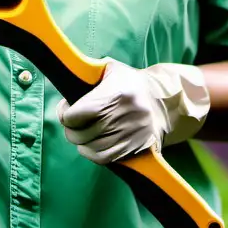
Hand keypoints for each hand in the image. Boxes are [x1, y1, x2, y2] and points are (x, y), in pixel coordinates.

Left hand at [56, 58, 210, 165]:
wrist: (162, 100)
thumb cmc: (129, 82)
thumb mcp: (111, 69)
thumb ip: (88, 73)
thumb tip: (67, 81)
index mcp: (118, 92)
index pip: (82, 111)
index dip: (66, 115)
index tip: (65, 110)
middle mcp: (127, 114)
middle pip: (84, 132)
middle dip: (71, 129)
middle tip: (71, 123)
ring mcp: (132, 134)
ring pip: (92, 147)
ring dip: (80, 142)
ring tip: (80, 132)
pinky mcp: (136, 148)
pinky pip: (104, 158)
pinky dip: (91, 154)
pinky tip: (90, 144)